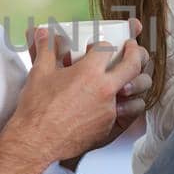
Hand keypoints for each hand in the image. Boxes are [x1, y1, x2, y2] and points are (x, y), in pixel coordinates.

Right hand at [11, 18, 149, 166]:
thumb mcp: (39, 73)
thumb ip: (46, 49)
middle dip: (136, 53)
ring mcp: (109, 109)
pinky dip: (123, 104)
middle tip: (132, 48)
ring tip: (128, 78)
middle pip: (133, 65)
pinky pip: (126, 112)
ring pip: (135, 92)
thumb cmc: (37, 108)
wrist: (37, 141)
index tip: (100, 46)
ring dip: (135, 82)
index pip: (107, 48)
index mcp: (89, 72)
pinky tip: (116, 101)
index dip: (104, 44)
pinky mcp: (109, 127)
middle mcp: (104, 89)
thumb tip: (43, 32)